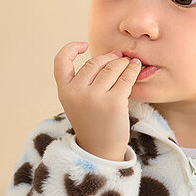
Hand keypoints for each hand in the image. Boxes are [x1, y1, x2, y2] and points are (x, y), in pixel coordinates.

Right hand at [53, 43, 142, 160]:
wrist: (101, 150)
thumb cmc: (92, 124)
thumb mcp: (77, 103)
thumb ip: (82, 82)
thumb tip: (110, 55)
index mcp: (64, 91)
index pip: (60, 61)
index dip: (71, 49)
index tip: (83, 45)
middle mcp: (76, 92)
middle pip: (94, 62)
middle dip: (108, 58)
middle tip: (118, 57)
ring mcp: (94, 97)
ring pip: (111, 67)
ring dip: (122, 62)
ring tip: (128, 62)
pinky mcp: (114, 102)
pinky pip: (125, 78)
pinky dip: (132, 70)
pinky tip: (135, 68)